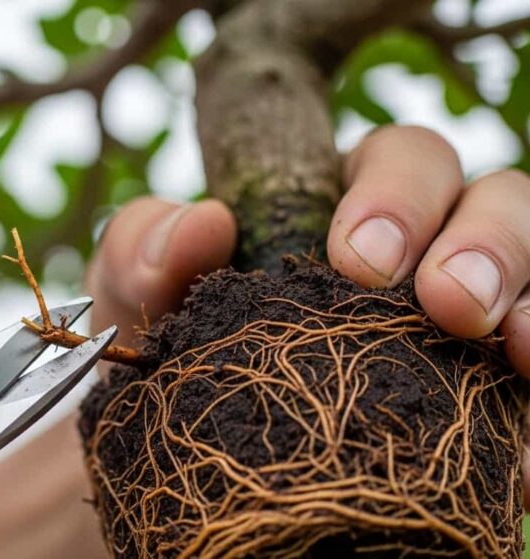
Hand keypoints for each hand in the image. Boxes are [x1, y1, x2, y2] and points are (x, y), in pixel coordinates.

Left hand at [87, 125, 529, 372]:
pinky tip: (523, 390)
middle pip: (489, 196)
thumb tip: (202, 224)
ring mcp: (465, 311)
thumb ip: (145, 248)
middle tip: (438, 303)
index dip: (395, 193)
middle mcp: (419, 243)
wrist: (191, 451)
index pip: (399, 158)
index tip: (357, 261)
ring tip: (499, 339)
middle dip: (478, 239)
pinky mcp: (491, 386)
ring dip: (525, 288)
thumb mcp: (137, 296)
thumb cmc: (169, 346)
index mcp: (342, 202)